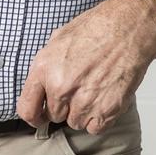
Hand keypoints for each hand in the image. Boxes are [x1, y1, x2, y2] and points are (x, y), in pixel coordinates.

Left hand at [16, 0, 155, 134]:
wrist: (128, 27)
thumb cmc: (97, 27)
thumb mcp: (59, 38)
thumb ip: (46, 66)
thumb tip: (40, 84)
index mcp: (44, 69)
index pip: (27, 109)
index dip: (33, 116)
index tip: (39, 117)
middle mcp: (61, 88)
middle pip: (54, 116)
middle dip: (64, 105)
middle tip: (79, 86)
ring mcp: (84, 101)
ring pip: (75, 122)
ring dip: (83, 111)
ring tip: (93, 88)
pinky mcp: (106, 110)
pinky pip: (95, 128)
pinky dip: (99, 118)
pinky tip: (103, 97)